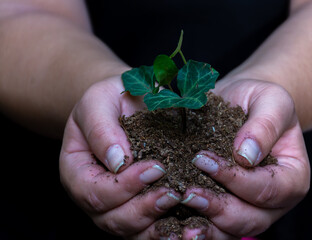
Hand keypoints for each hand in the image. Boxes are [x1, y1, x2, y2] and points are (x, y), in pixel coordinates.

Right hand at [59, 76, 180, 238]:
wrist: (126, 103)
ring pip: (130, 230)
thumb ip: (101, 129)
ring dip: (156, 225)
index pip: (93, 191)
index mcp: (76, 171)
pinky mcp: (136, 207)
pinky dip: (164, 231)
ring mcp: (114, 205)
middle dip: (143, 208)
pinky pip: (147, 229)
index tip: (155, 168)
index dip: (123, 185)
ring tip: (181, 206)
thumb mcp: (99, 101)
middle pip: (111, 218)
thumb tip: (117, 162)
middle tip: (173, 192)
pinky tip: (185, 227)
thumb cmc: (109, 100)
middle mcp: (92, 195)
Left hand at [181, 78, 309, 238]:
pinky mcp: (228, 210)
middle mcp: (275, 201)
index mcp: (292, 177)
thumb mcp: (271, 101)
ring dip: (206, 226)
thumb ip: (265, 125)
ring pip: (231, 230)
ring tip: (180, 213)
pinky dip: (197, 228)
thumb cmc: (261, 101)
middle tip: (187, 192)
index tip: (203, 160)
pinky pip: (215, 227)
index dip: (236, 179)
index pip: (268, 189)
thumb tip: (246, 156)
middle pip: (251, 219)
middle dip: (218, 208)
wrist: (243, 104)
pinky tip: (176, 225)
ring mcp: (251, 209)